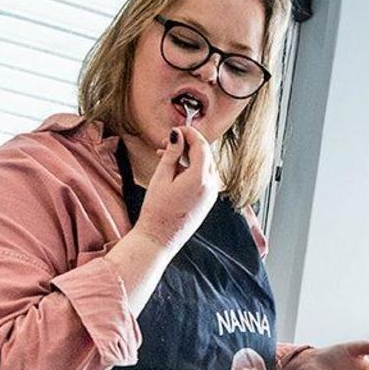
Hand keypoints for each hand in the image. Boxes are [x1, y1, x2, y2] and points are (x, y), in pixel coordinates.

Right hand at [133, 125, 218, 251]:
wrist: (158, 239)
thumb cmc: (157, 211)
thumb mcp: (161, 177)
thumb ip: (171, 153)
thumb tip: (177, 135)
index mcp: (200, 177)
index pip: (201, 145)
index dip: (188, 133)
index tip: (175, 130)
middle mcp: (211, 185)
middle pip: (205, 154)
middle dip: (188, 144)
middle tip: (167, 143)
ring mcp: (211, 195)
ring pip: (205, 165)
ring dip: (189, 157)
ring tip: (166, 157)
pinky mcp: (208, 201)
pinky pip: (204, 178)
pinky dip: (192, 170)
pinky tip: (175, 172)